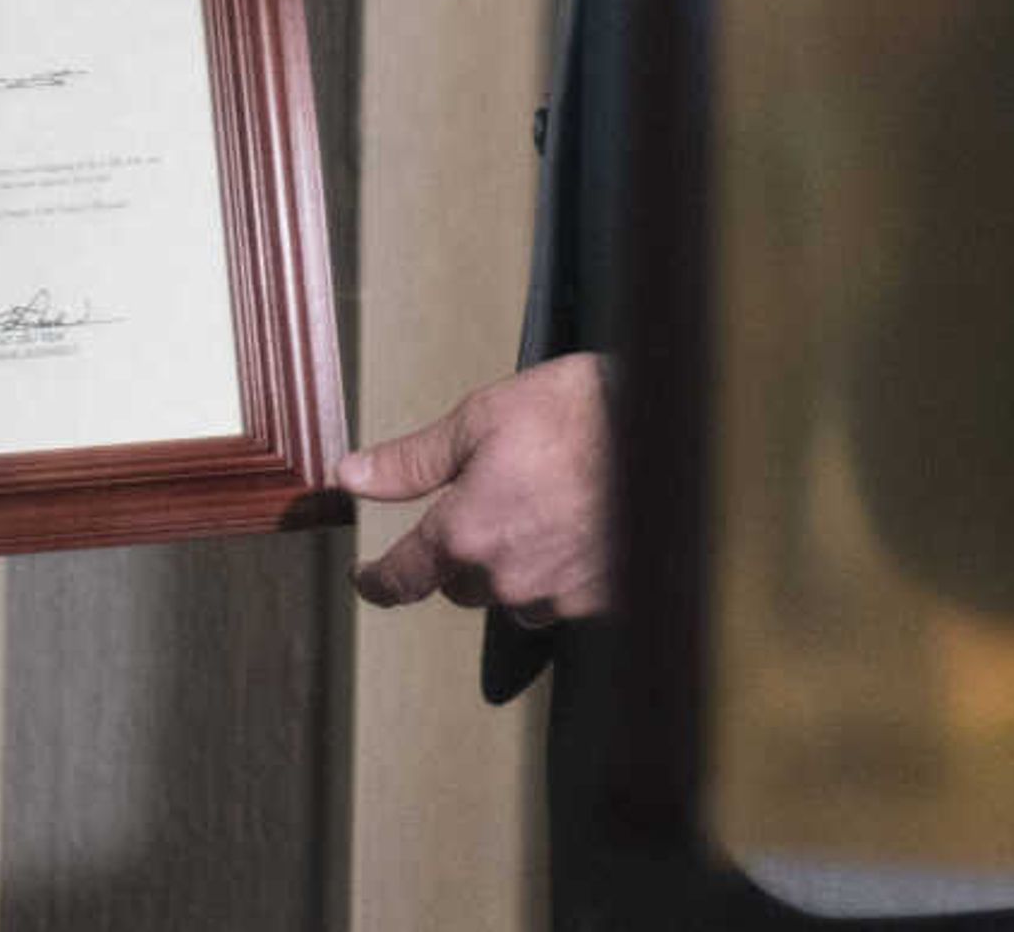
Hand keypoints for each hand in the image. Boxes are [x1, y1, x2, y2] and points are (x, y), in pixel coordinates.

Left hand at [337, 354, 613, 625]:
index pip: (405, 577)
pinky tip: (577, 528)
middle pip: (463, 584)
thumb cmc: (573, 413)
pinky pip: (565, 600)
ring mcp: (560, 594)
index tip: (368, 581)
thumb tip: (351, 476)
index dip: (378, 582)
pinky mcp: (604, 600)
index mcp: (467, 532)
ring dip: (516, 565)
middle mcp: (510, 576)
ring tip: (544, 507)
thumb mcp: (477, 421)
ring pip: (515, 595)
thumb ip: (409, 462)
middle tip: (493, 500)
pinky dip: (562, 571)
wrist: (662, 426)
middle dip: (464, 552)